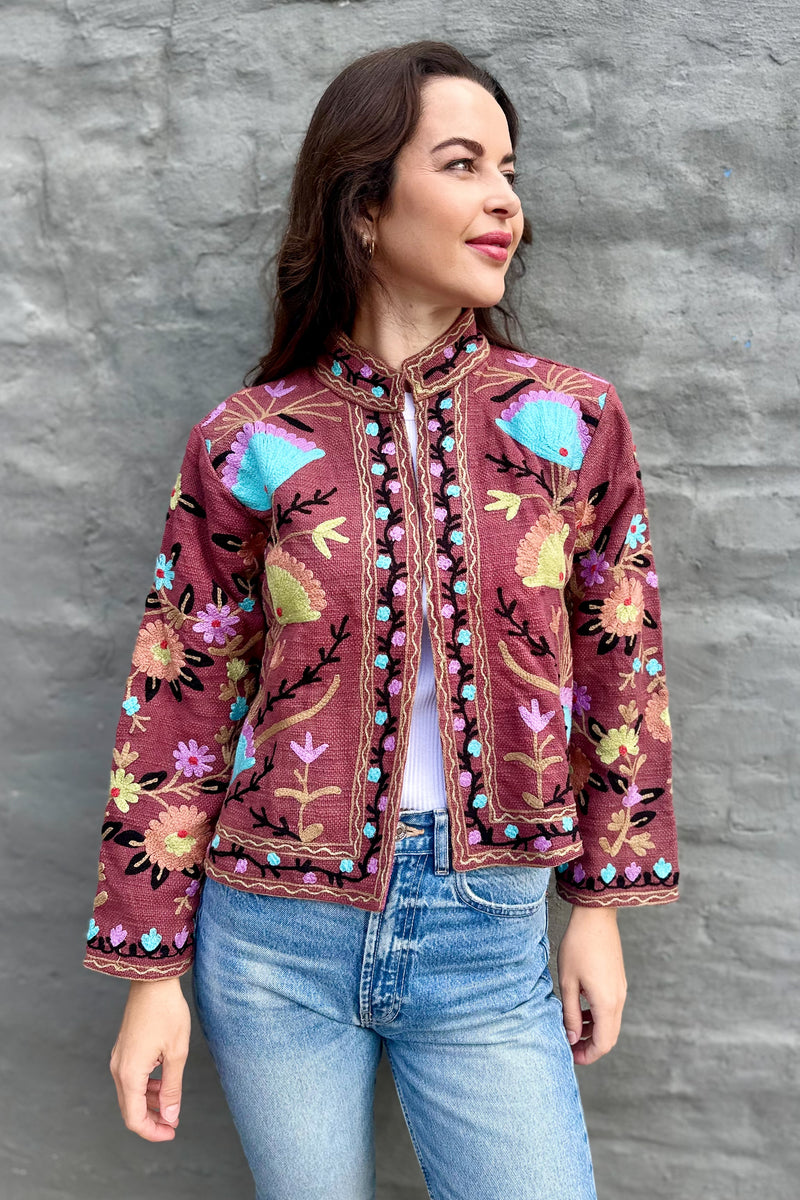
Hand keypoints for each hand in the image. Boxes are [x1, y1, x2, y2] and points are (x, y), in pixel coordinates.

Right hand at [109, 977, 190, 1140]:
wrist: (153, 981)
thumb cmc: (167, 1012)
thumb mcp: (176, 1053)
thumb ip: (172, 1088)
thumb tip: (170, 1116)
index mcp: (130, 1074)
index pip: (135, 1119)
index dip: (153, 1131)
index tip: (173, 1131)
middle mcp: (118, 1069)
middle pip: (130, 1110)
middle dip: (152, 1120)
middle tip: (174, 1122)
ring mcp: (119, 1059)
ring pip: (131, 1095)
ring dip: (150, 1104)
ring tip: (172, 1103)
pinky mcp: (123, 1050)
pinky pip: (131, 1080)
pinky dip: (146, 1088)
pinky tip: (164, 1084)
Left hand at [556, 906, 626, 1064]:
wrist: (596, 917)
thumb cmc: (578, 946)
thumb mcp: (568, 982)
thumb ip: (571, 1013)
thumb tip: (571, 1037)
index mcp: (607, 1003)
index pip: (603, 1043)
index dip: (587, 1055)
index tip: (570, 1056)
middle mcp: (619, 1000)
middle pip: (609, 1037)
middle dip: (590, 1046)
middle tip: (570, 1046)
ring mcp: (621, 990)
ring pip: (611, 1023)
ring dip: (593, 1030)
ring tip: (572, 1026)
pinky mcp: (618, 981)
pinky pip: (611, 1008)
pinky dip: (598, 1016)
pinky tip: (581, 1008)